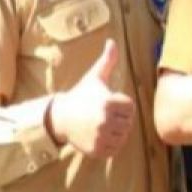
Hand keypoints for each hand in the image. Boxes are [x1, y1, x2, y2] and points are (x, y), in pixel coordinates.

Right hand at [47, 38, 135, 157]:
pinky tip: (99, 135)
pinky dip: (110, 144)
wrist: (60, 117)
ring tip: (101, 124)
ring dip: (116, 131)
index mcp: (108, 102)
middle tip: (104, 114)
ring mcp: (101, 136)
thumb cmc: (81, 96)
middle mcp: (105, 120)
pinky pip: (115, 149)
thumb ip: (107, 61)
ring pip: (123, 136)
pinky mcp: (97, 150)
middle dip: (119, 118)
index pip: (130, 107)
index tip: (107, 102)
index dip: (121, 104)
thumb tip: (112, 42)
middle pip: (128, 122)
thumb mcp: (94, 77)